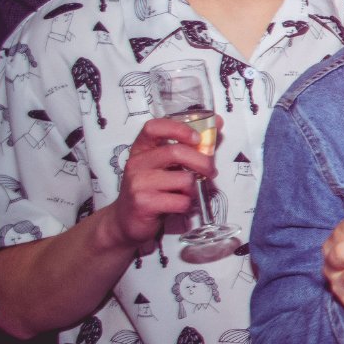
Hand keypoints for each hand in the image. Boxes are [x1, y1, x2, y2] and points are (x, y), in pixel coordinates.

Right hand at [108, 117, 218, 247]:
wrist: (126, 220)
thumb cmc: (152, 189)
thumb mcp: (165, 165)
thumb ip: (189, 146)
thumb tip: (217, 123)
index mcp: (141, 149)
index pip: (153, 127)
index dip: (178, 128)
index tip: (197, 137)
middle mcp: (136, 163)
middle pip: (176, 152)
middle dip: (202, 162)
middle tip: (210, 171)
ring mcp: (138, 183)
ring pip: (184, 180)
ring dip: (194, 188)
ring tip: (187, 193)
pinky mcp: (144, 203)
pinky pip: (181, 201)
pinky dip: (187, 204)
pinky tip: (179, 205)